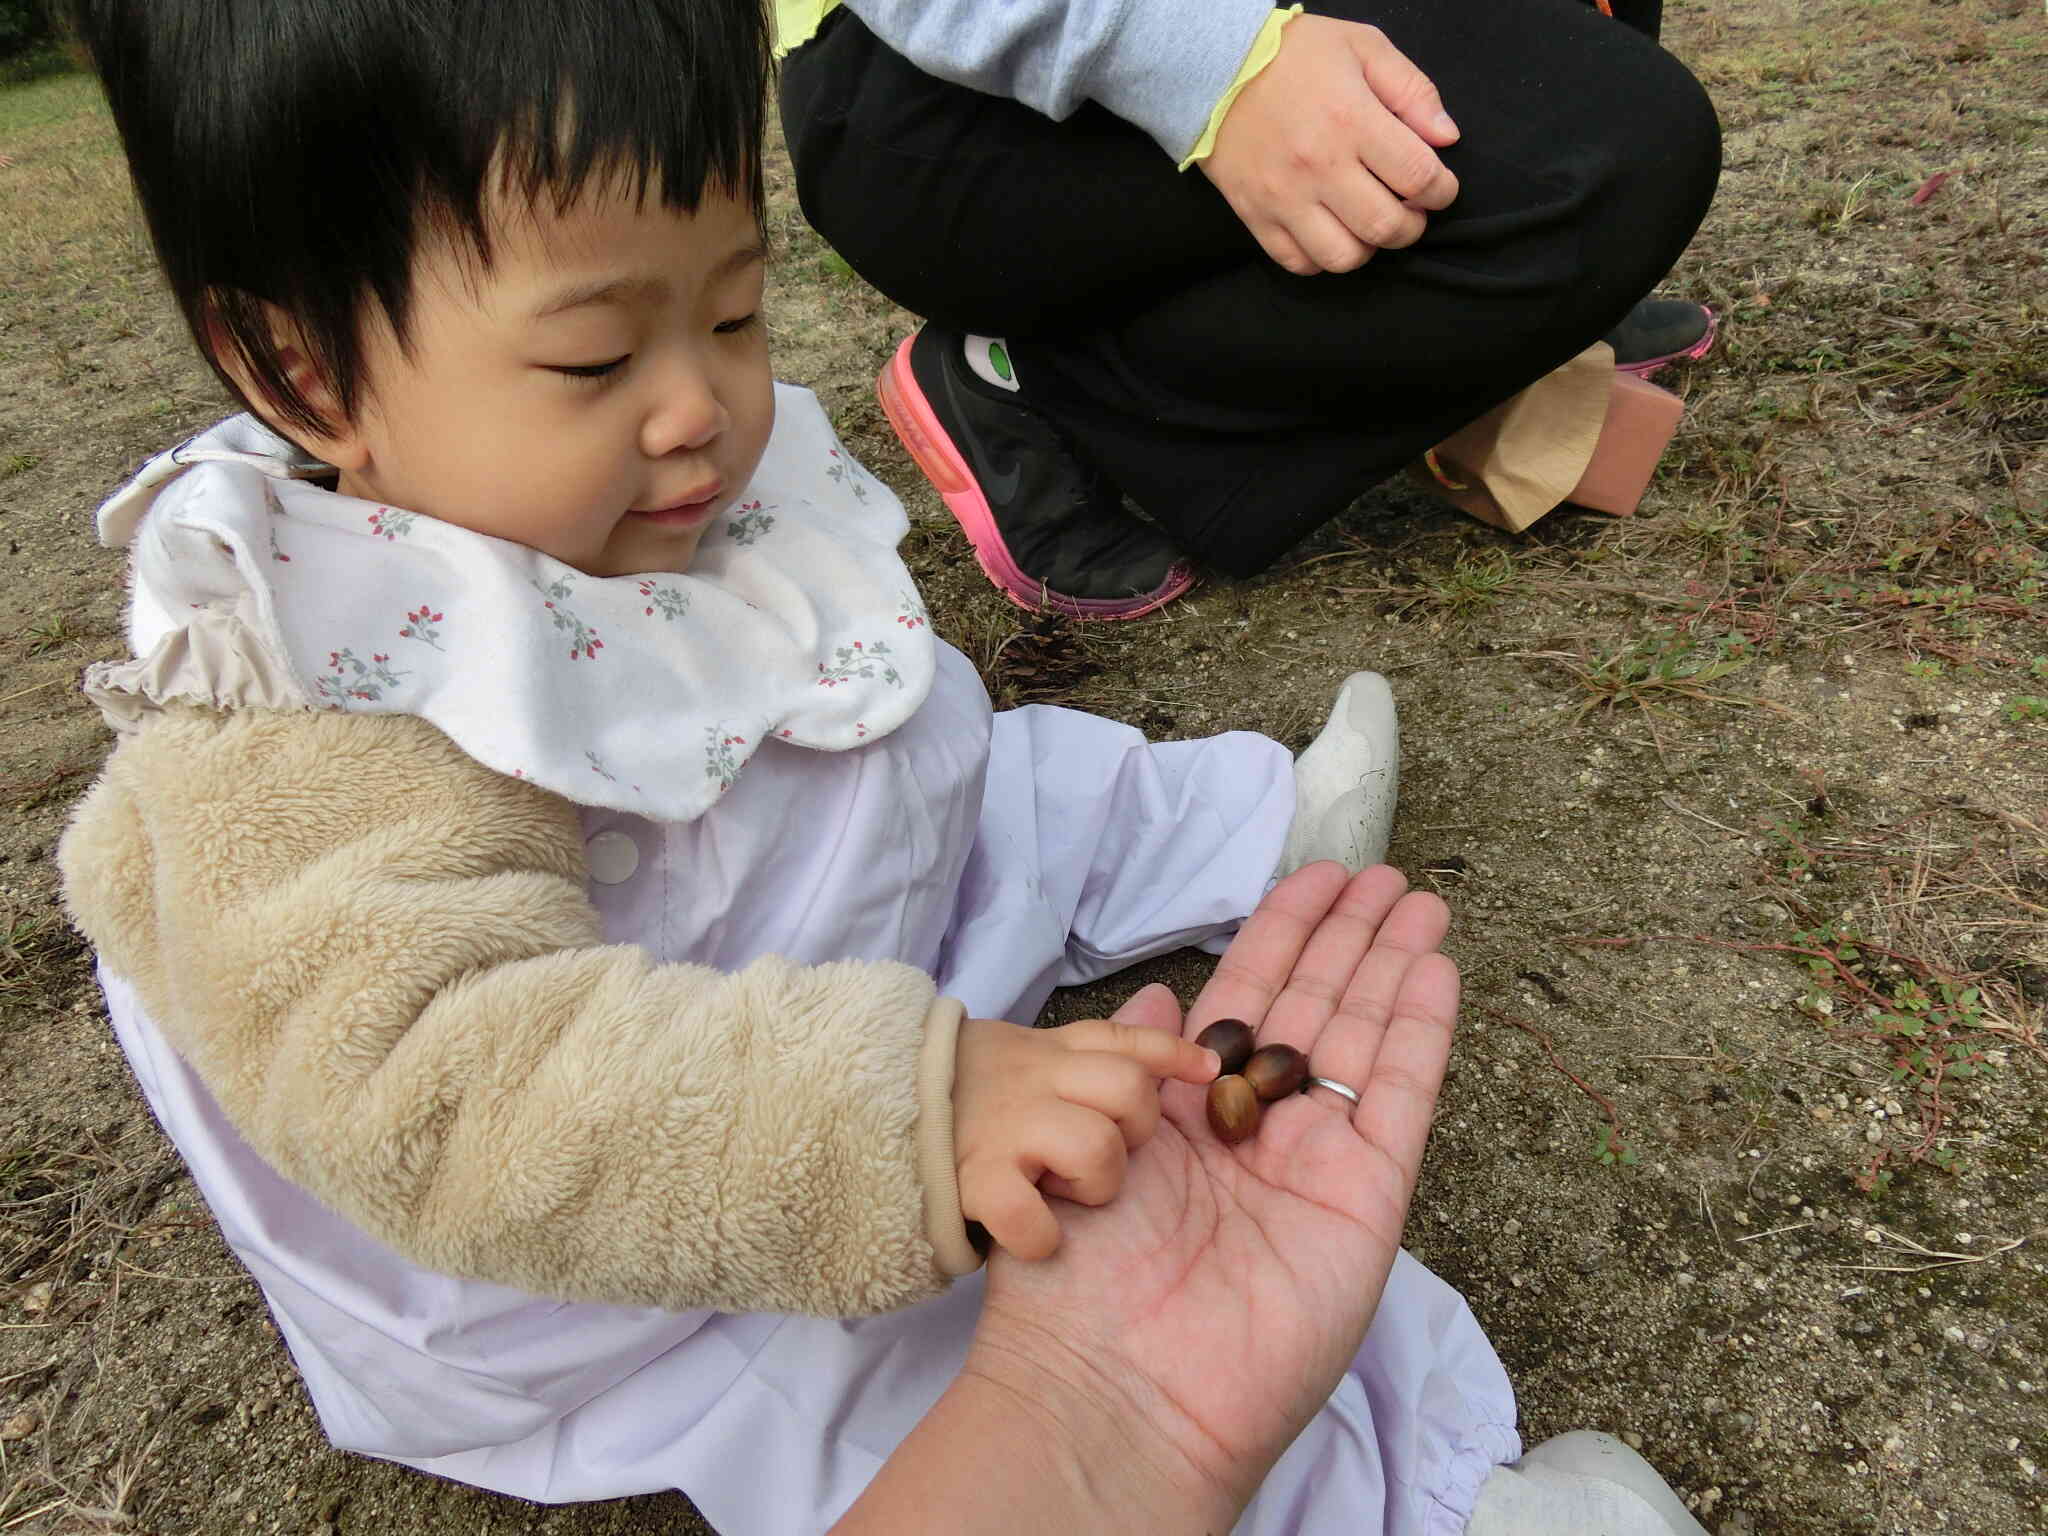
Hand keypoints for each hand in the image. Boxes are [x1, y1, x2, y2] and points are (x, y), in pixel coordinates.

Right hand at [951, 1015, 1219, 1259]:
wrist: (853, 1112)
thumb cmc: (951, 1098)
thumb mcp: (1019, 1056)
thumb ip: (1086, 1046)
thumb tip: (1165, 999)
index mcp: (1045, 1054)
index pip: (1122, 1040)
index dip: (1173, 1054)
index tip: (1209, 1071)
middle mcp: (1031, 1082)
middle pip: (1128, 1091)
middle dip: (1135, 1131)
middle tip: (1100, 1156)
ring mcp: (1002, 1129)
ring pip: (1096, 1146)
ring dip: (1092, 1182)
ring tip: (1062, 1193)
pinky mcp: (969, 1181)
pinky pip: (1032, 1216)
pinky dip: (1038, 1234)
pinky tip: (1033, 1234)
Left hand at [967, 864, 1458, 1516]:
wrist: (1116, 1386)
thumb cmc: (1080, 1277)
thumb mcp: (1088, 1141)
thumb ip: (1134, 1060)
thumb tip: (1160, 997)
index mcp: (1192, 1111)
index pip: (1249, 998)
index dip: (1285, 935)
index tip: (1317, 877)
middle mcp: (1260, 1130)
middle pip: (1318, 1009)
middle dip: (1351, 939)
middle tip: (1385, 873)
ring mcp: (1318, 1164)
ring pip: (1365, 1042)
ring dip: (1394, 968)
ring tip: (1420, 901)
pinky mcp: (1366, 1201)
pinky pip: (1399, 1100)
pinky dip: (1419, 1035)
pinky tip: (1434, 971)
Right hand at [1200, 14, 1460, 274]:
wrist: (1212, 68)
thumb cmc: (1294, 54)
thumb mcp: (1362, 47)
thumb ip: (1412, 91)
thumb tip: (1446, 138)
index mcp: (1352, 120)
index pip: (1419, 177)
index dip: (1442, 190)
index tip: (1439, 186)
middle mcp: (1319, 166)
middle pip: (1386, 227)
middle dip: (1412, 226)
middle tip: (1410, 210)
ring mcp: (1284, 197)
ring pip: (1344, 257)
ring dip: (1368, 248)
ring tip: (1368, 224)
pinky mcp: (1255, 215)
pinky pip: (1299, 262)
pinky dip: (1323, 259)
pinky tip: (1331, 232)